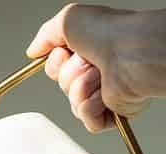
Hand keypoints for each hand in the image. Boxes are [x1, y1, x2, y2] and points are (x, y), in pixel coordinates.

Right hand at [27, 4, 148, 131]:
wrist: (131, 53)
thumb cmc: (109, 33)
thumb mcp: (67, 20)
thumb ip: (46, 35)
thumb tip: (34, 50)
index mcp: (89, 49)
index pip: (57, 68)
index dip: (57, 62)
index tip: (65, 52)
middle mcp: (99, 70)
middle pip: (64, 86)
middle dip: (71, 75)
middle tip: (90, 62)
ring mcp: (107, 92)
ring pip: (75, 104)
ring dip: (82, 90)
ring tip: (99, 76)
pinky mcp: (116, 113)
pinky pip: (90, 122)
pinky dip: (91, 108)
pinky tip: (103, 94)